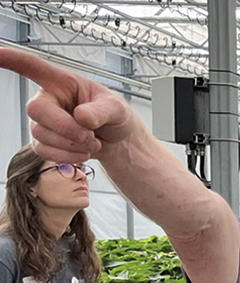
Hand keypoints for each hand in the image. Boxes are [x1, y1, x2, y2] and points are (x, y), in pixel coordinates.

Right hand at [0, 49, 135, 161]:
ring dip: (71, 145)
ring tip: (92, 142)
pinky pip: (44, 152)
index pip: (33, 67)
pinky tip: (83, 152)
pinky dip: (67, 157)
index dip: (13, 59)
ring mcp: (43, 122)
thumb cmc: (114, 116)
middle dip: (66, 129)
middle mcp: (47, 99)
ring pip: (42, 135)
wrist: (117, 140)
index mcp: (62, 82)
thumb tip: (82, 117)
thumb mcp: (116, 108)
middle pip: (36, 111)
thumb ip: (102, 111)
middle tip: (90, 136)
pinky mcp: (44, 141)